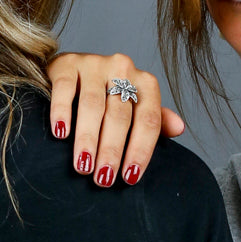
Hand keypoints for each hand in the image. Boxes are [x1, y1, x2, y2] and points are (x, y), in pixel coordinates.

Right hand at [46, 53, 184, 185]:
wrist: (74, 68)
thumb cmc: (110, 94)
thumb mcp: (136, 105)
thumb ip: (156, 119)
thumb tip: (179, 128)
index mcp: (145, 82)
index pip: (148, 120)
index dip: (140, 150)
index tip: (130, 177)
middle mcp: (122, 69)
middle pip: (120, 116)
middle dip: (112, 150)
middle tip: (103, 178)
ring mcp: (94, 63)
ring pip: (92, 105)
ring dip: (88, 139)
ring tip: (83, 166)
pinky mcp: (67, 64)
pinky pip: (65, 89)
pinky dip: (62, 112)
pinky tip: (61, 134)